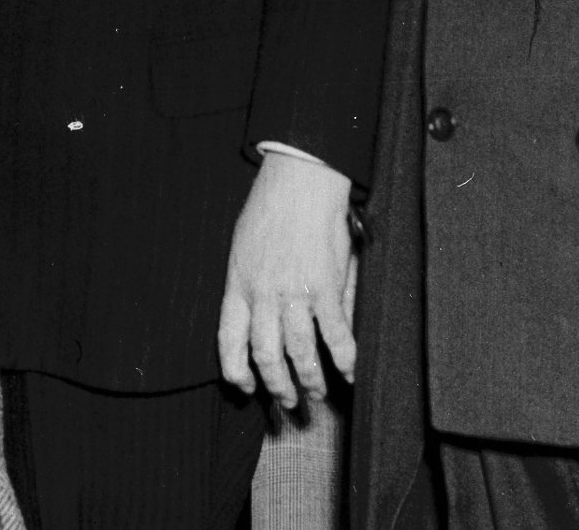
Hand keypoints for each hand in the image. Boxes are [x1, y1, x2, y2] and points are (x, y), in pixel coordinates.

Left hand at [215, 151, 355, 409]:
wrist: (299, 177)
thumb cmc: (271, 206)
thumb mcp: (244, 245)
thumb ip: (253, 285)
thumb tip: (267, 320)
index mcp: (238, 284)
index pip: (229, 341)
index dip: (237, 372)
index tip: (247, 386)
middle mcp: (262, 294)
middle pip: (266, 355)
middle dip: (277, 385)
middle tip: (289, 400)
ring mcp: (294, 292)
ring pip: (299, 352)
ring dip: (310, 379)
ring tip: (317, 392)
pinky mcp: (325, 286)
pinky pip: (336, 334)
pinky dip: (345, 358)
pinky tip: (350, 372)